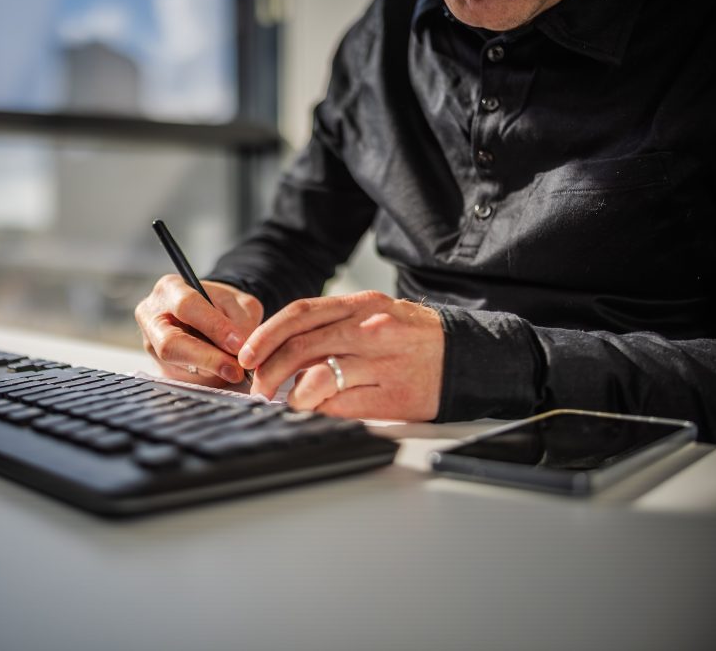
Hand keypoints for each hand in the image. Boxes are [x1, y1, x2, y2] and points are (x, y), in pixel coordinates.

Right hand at [135, 275, 262, 385]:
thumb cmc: (220, 304)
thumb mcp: (237, 302)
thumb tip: (241, 351)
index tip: (238, 344)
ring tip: (233, 369)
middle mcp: (152, 316)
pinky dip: (206, 379)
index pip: (186, 306)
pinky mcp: (158, 367)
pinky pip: (181, 379)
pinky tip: (220, 373)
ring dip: (210, 372)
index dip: (213, 327)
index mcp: (169, 289)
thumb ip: (241, 321)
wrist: (207, 315)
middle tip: (236, 369)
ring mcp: (150, 344)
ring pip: (176, 366)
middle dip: (206, 359)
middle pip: (170, 344)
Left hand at [237, 291, 443, 420]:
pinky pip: (341, 406)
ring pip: (318, 378)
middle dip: (269, 370)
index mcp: (362, 305)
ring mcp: (383, 363)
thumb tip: (283, 351)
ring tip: (285, 402)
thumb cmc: (413, 338)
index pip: (301, 314)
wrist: (469, 357)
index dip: (266, 335)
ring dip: (292, 395)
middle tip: (258, 387)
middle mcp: (371, 328)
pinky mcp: (393, 396)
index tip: (246, 355)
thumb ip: (333, 326)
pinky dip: (319, 409)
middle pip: (301, 347)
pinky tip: (315, 409)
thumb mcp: (375, 316)